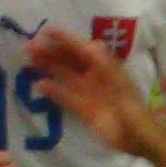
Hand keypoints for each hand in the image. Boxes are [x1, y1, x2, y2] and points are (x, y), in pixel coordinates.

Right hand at [24, 28, 150, 155]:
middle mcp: (94, 75)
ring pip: (64, 76)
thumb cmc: (131, 105)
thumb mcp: (120, 82)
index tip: (44, 31)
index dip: (64, 38)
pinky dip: (52, 90)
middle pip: (69, 60)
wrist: (136, 136)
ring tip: (29, 61)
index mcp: (104, 65)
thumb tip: (91, 44)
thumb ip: (105, 65)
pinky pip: (64, 96)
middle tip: (28, 47)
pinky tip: (38, 84)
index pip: (80, 47)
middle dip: (50, 52)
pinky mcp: (83, 109)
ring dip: (48, 68)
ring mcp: (87, 92)